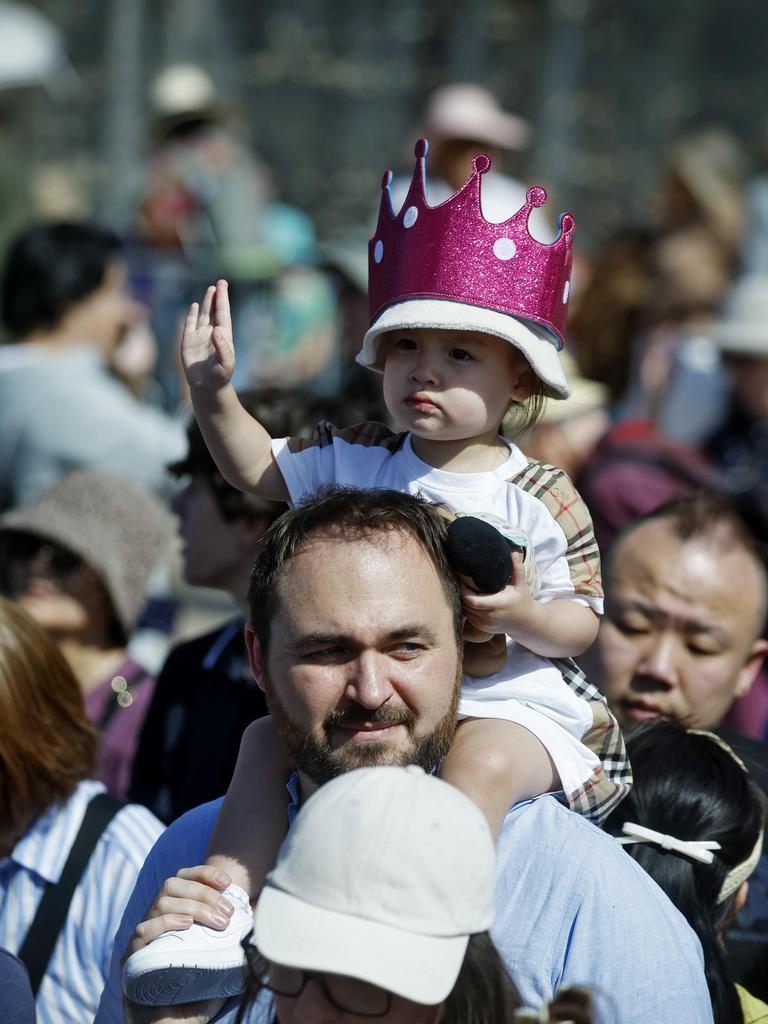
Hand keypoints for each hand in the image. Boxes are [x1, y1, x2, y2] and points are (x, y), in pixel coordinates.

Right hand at [122, 866, 233, 1023]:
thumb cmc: (200, 993)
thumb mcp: (221, 958)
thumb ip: (233, 936)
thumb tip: (257, 911)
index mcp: (173, 916)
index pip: (182, 879)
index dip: (203, 873)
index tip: (227, 882)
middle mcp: (154, 923)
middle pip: (171, 885)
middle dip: (204, 893)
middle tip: (227, 913)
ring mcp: (142, 941)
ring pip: (160, 902)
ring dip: (194, 906)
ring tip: (218, 922)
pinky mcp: (133, 961)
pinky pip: (142, 931)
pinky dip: (166, 921)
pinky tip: (186, 924)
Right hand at [181, 280, 234, 394]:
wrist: (207, 387)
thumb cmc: (220, 376)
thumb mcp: (226, 363)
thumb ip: (223, 347)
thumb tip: (217, 329)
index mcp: (223, 337)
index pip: (223, 314)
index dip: (223, 300)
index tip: (223, 286)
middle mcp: (212, 333)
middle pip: (215, 311)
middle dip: (217, 297)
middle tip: (220, 283)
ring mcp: (200, 337)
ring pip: (203, 315)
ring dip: (206, 303)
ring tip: (211, 289)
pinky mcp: (188, 342)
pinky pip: (189, 325)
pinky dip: (191, 315)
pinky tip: (194, 306)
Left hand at [460, 551, 535, 637]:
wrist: (526, 622)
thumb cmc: (523, 600)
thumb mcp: (521, 585)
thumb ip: (517, 569)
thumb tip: (513, 553)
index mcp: (498, 604)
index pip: (473, 601)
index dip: (464, 591)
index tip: (462, 578)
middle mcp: (490, 616)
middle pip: (467, 605)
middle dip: (461, 593)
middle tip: (460, 580)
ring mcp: (486, 624)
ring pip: (466, 612)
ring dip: (463, 601)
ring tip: (462, 588)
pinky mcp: (483, 628)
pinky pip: (469, 617)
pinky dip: (467, 608)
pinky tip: (468, 598)